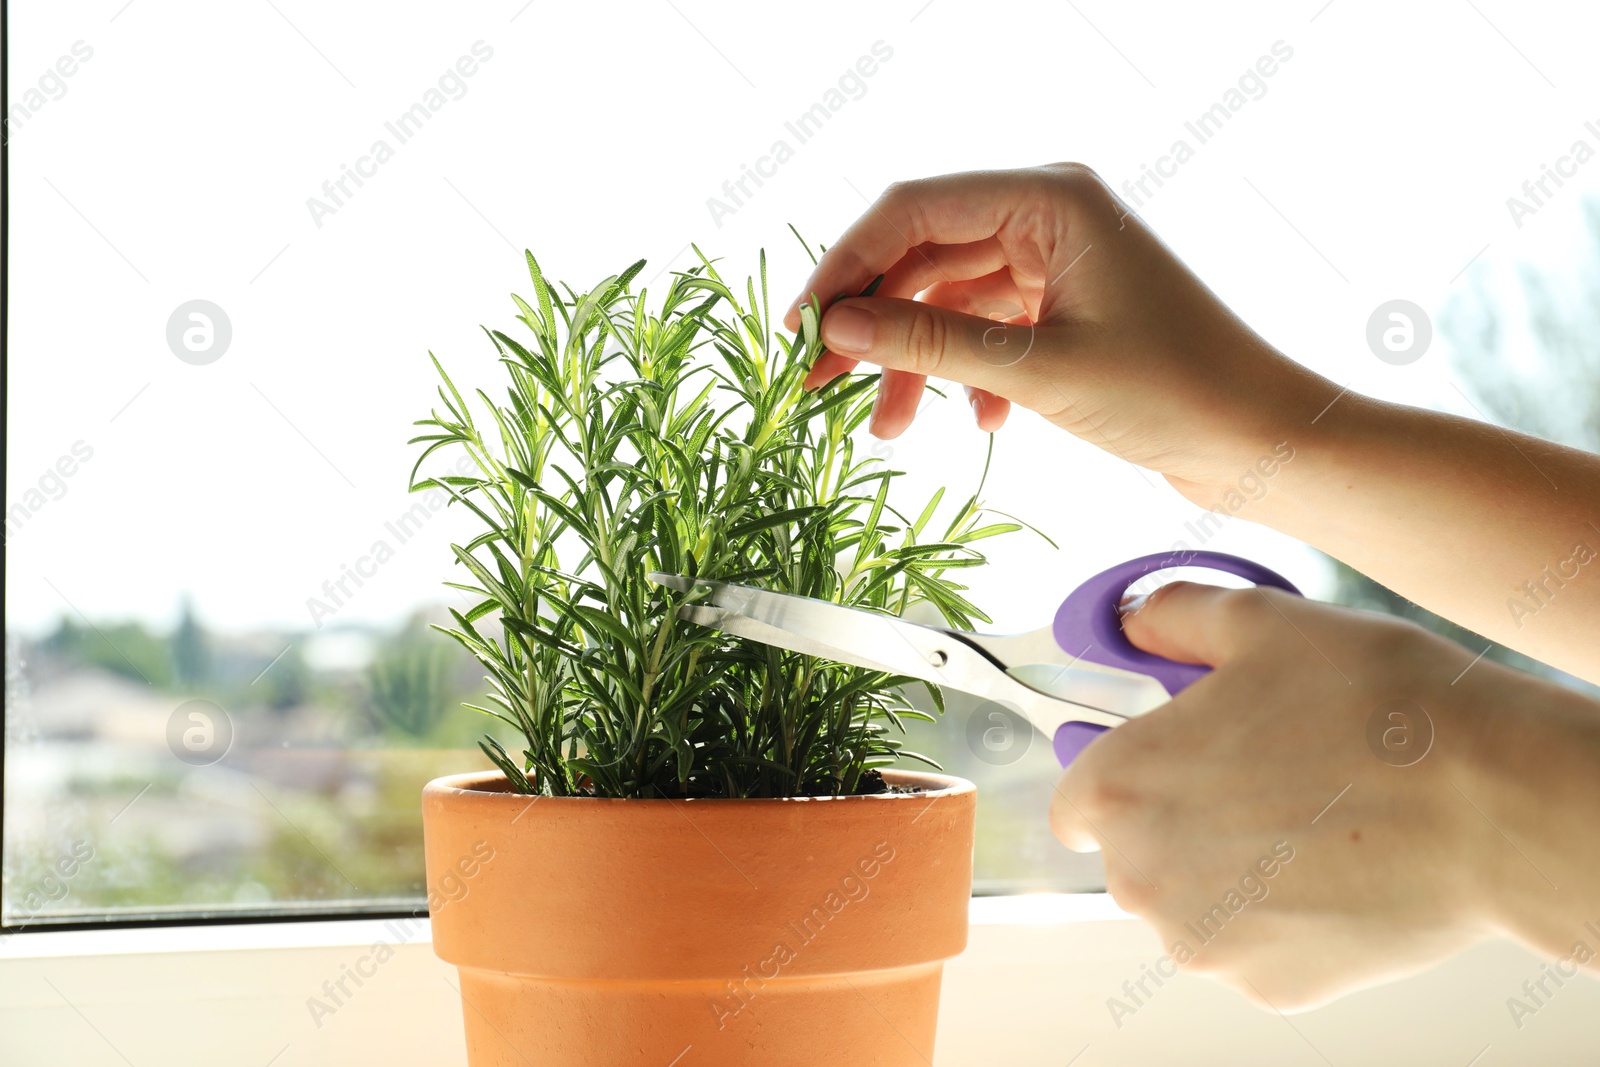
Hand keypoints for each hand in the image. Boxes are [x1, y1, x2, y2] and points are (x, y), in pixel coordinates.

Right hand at [784, 164, 1330, 499]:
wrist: (1261, 438)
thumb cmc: (1176, 393)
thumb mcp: (1040, 371)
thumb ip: (931, 345)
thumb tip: (836, 328)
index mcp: (1050, 197)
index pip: (912, 209)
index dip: (845, 267)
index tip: (800, 330)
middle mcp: (1048, 213)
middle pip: (922, 254)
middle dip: (872, 323)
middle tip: (817, 385)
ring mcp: (1055, 259)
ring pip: (947, 299)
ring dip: (915, 362)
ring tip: (888, 428)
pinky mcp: (1063, 304)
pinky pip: (984, 327)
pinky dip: (966, 374)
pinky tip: (979, 422)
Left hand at [1048, 581, 1599, 1009]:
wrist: (1491, 802)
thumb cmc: (1374, 707)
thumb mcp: (1260, 621)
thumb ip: (1172, 617)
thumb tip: (1136, 618)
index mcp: (1116, 789)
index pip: (1077, 799)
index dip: (1123, 772)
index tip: (1166, 761)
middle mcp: (1140, 877)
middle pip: (1134, 852)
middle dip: (1180, 817)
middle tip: (1260, 775)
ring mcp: (1205, 941)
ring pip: (1193, 902)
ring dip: (1229, 870)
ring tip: (1309, 816)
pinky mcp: (1270, 986)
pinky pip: (1254, 945)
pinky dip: (1282, 916)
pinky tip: (1335, 869)